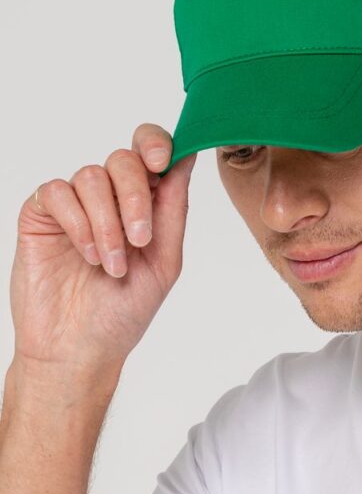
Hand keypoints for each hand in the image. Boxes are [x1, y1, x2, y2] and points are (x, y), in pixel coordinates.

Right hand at [9, 124, 196, 374]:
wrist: (79, 350)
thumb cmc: (123, 310)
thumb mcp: (165, 261)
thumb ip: (174, 208)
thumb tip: (188, 157)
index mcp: (144, 200)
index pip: (150, 149)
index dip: (157, 143)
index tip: (162, 161)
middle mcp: (109, 195)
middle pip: (124, 159)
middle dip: (136, 196)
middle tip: (140, 238)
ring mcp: (75, 203)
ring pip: (91, 176)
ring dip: (107, 222)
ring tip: (112, 263)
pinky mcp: (41, 214)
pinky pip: (57, 192)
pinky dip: (77, 222)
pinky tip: (85, 254)